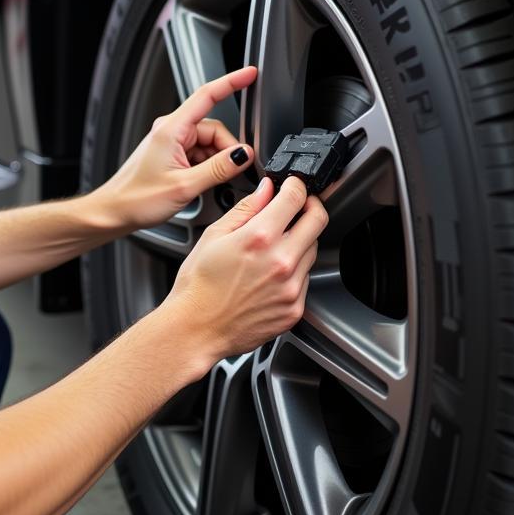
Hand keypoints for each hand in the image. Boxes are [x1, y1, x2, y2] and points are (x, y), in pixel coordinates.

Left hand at [95, 66, 257, 233]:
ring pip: (209, 143)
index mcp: (171, 129)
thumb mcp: (185, 185)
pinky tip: (201, 182)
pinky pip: (200, 153)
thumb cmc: (137, 198)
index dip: (232, 82)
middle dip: (227, 149)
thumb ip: (218, 168)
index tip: (250, 74)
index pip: (207, 95)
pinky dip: (207, 166)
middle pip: (214, 128)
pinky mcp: (171, 153)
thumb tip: (243, 155)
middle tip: (231, 172)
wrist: (115, 210)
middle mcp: (171, 130)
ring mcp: (171, 141)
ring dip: (216, 161)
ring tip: (205, 183)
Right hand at [161, 175, 327, 371]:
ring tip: (275, 245)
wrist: (195, 329)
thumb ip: (246, 209)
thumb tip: (266, 190)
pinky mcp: (294, 309)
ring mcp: (291, 288)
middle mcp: (281, 262)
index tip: (293, 185)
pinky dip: (295, 270)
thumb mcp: (214, 236)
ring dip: (301, 240)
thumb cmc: (198, 286)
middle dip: (311, 206)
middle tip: (300, 205)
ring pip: (313, 250)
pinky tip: (271, 273)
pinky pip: (305, 279)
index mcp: (259, 238)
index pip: (296, 198)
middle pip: (318, 221)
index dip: (297, 185)